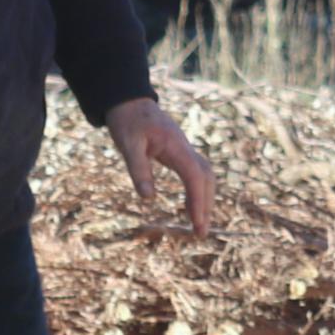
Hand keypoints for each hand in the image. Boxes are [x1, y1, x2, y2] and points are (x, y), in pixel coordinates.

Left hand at [107, 97, 214, 232]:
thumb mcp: (127, 145)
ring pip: (205, 176)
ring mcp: (184, 149)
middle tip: (200, 233)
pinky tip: (190, 206)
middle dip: (206, 205)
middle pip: (206, 178)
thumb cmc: (127, 121)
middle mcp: (185, 148)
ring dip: (205, 200)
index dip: (198, 201)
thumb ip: (138, 169)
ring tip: (198, 225)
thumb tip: (148, 199)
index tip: (197, 224)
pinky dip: (197, 192)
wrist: (129, 101)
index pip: (195, 176)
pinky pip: (196, 174)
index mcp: (176, 146)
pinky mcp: (179, 152)